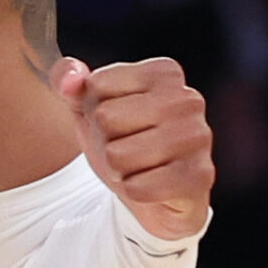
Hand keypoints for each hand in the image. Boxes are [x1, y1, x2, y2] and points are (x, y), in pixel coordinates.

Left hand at [54, 56, 211, 240]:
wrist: (154, 194)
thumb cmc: (123, 141)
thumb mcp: (88, 105)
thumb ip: (67, 78)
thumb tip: (71, 80)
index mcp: (164, 72)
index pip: (96, 85)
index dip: (94, 109)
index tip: (117, 120)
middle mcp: (187, 99)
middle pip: (106, 118)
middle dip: (105, 141)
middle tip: (127, 147)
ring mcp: (198, 137)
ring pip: (118, 155)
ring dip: (119, 169)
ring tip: (139, 166)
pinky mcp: (200, 176)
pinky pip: (138, 187)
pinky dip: (135, 191)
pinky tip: (152, 186)